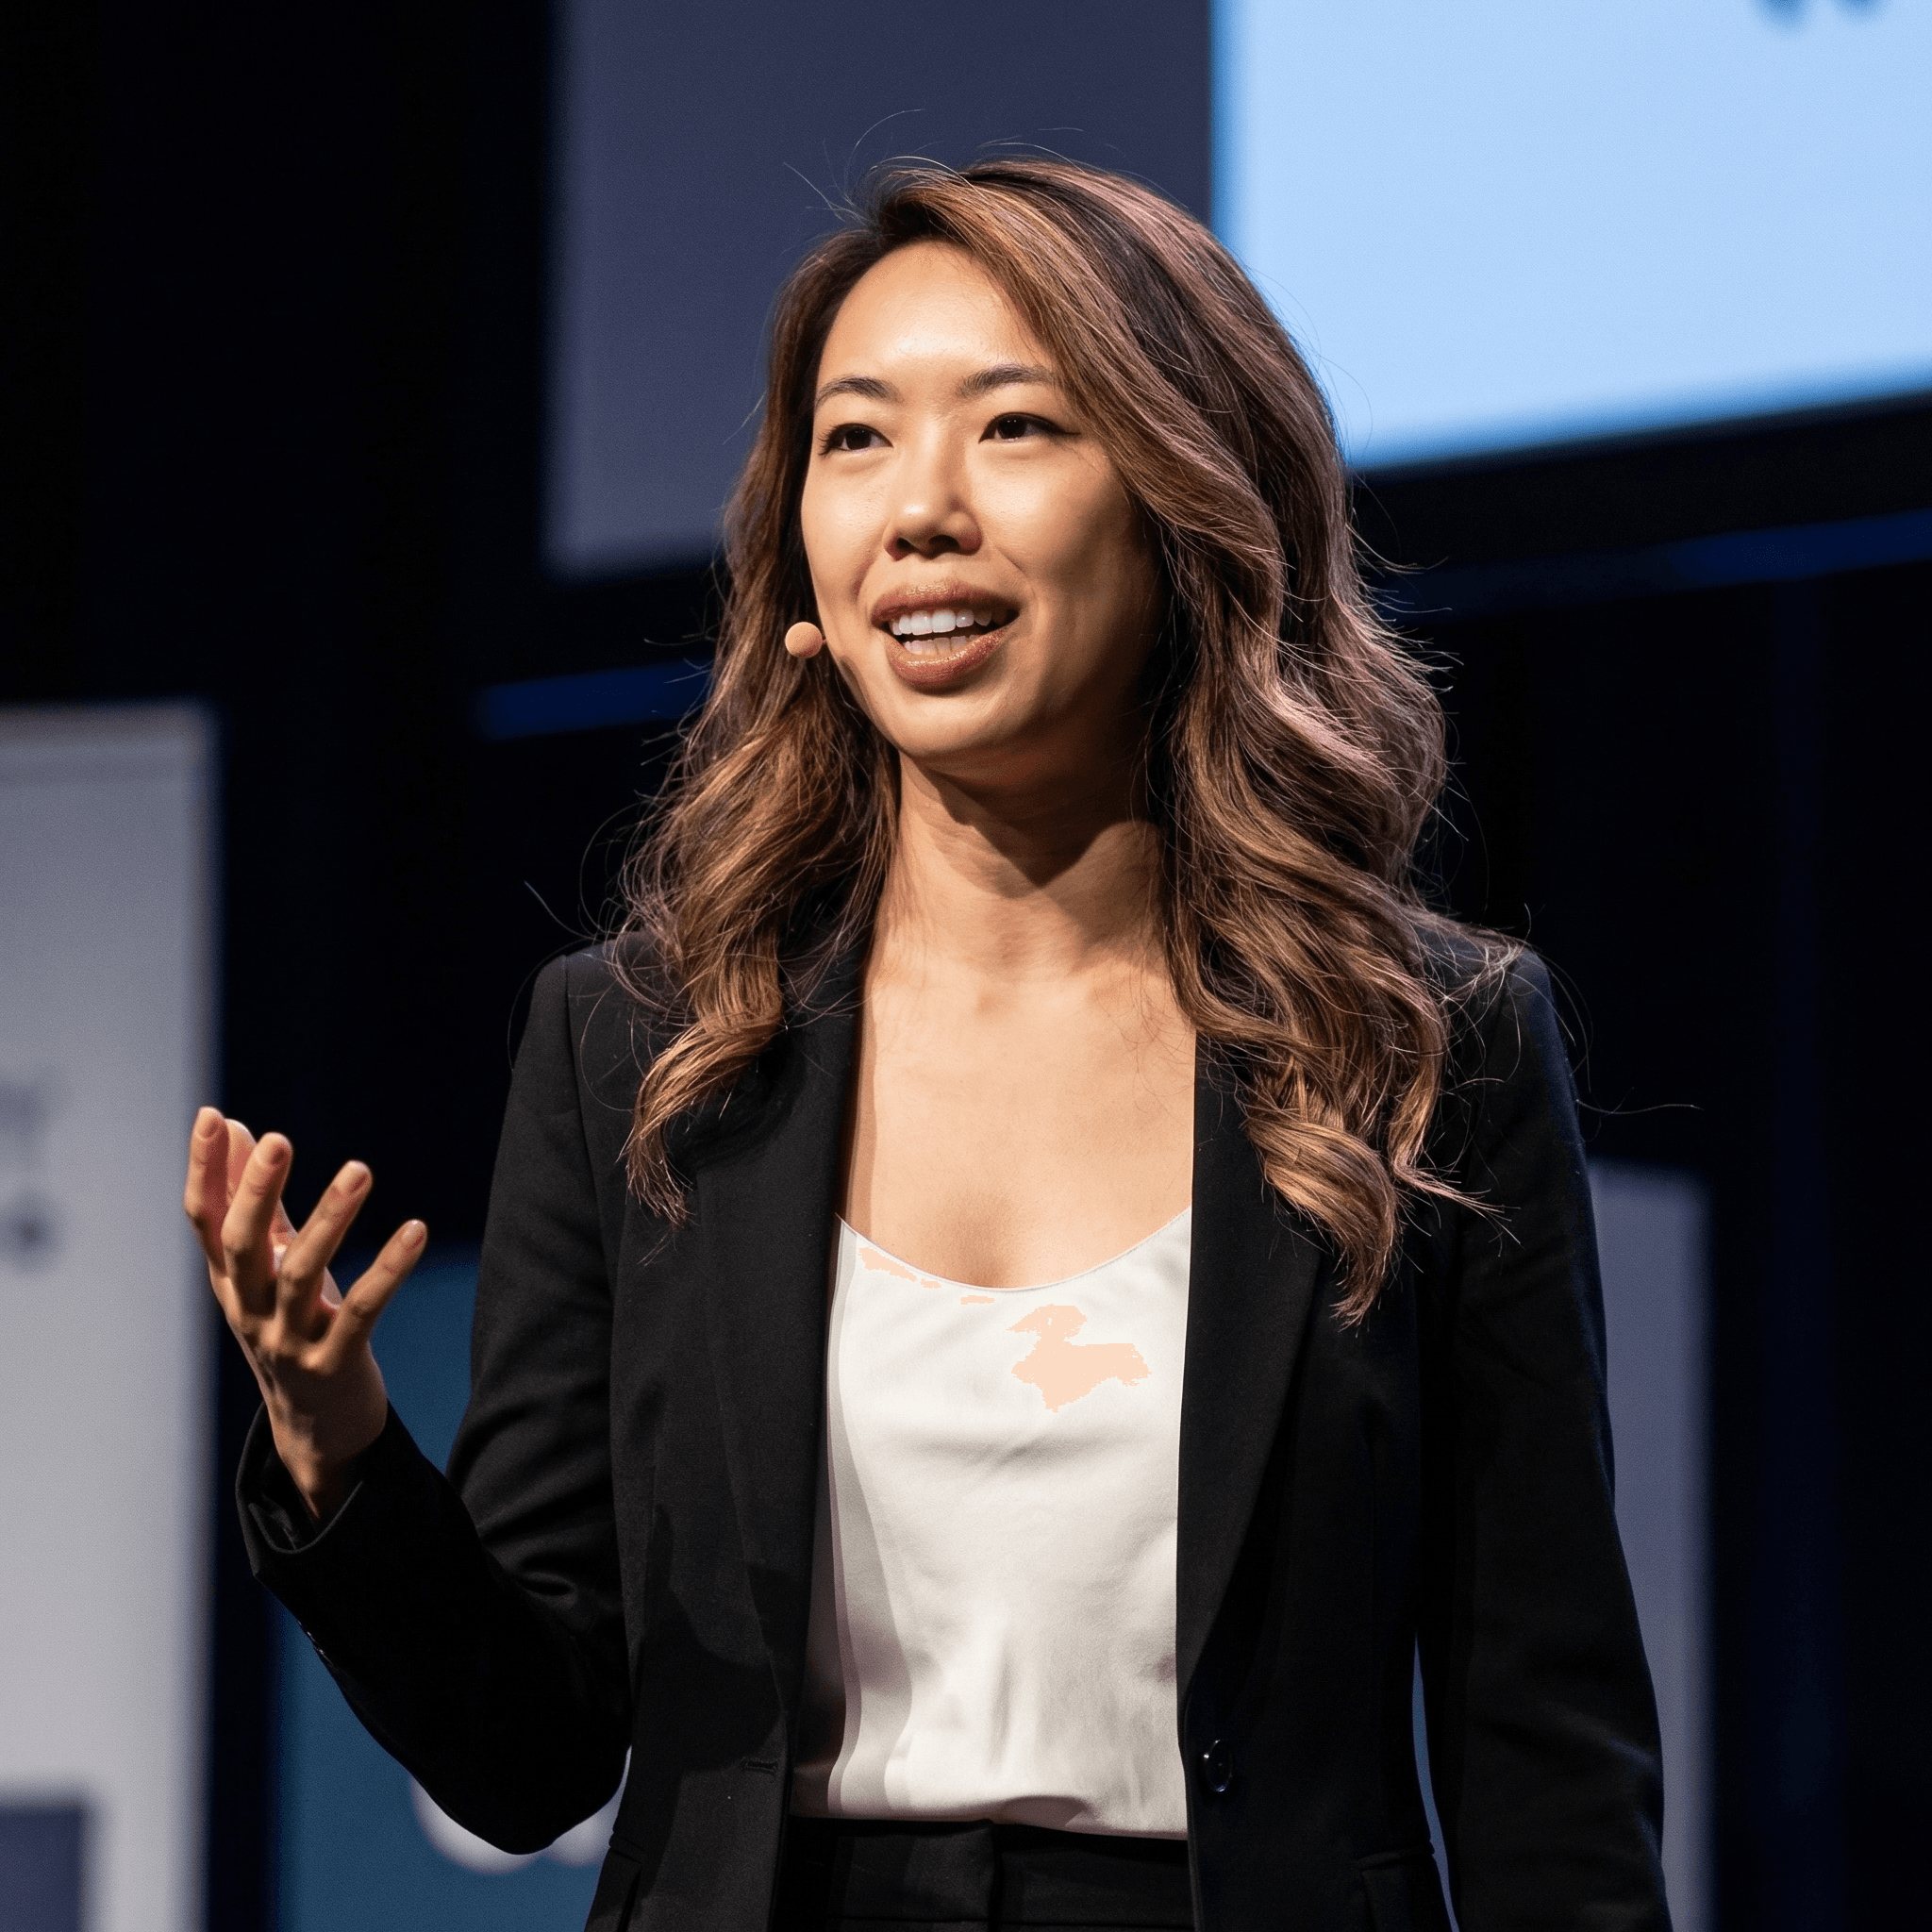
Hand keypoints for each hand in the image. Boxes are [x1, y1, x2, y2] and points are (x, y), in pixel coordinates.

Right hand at [184, 1106, 424, 1519]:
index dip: (204, 1169)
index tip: (210, 1115)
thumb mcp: (267, 1265)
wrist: (317, 1426)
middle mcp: (250, 1308)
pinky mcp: (335, 1362)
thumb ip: (253, 1199)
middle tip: (277, 1139)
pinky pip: (363, 1310)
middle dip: (256, 1191)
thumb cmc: (293, 1325)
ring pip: (303, 1274)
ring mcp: (288, 1339)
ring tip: (360, 1169)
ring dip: (331, 1219)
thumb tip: (233, 1125)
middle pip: (243, 1245)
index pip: (204, 1219)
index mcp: (230, 1280)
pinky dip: (389, 1269)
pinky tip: (416, 1229)